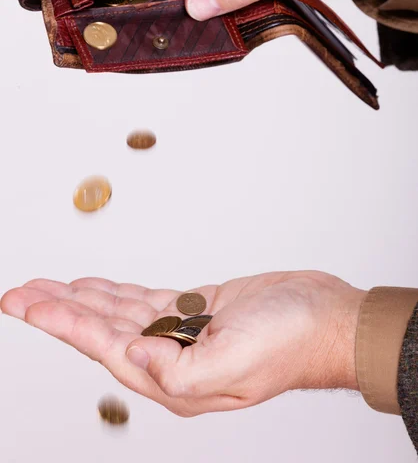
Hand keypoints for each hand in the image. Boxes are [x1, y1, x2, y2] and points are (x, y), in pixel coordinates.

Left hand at [1, 271, 364, 416]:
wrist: (327, 318)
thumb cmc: (292, 342)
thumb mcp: (235, 363)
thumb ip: (177, 372)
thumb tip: (129, 357)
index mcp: (177, 380)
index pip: (104, 347)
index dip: (63, 324)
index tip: (29, 304)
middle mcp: (174, 359)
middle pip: (102, 330)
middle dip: (59, 310)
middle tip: (21, 293)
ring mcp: (184, 333)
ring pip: (119, 314)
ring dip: (81, 299)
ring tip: (46, 288)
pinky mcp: (197, 310)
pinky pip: (145, 301)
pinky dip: (116, 293)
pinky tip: (95, 287)